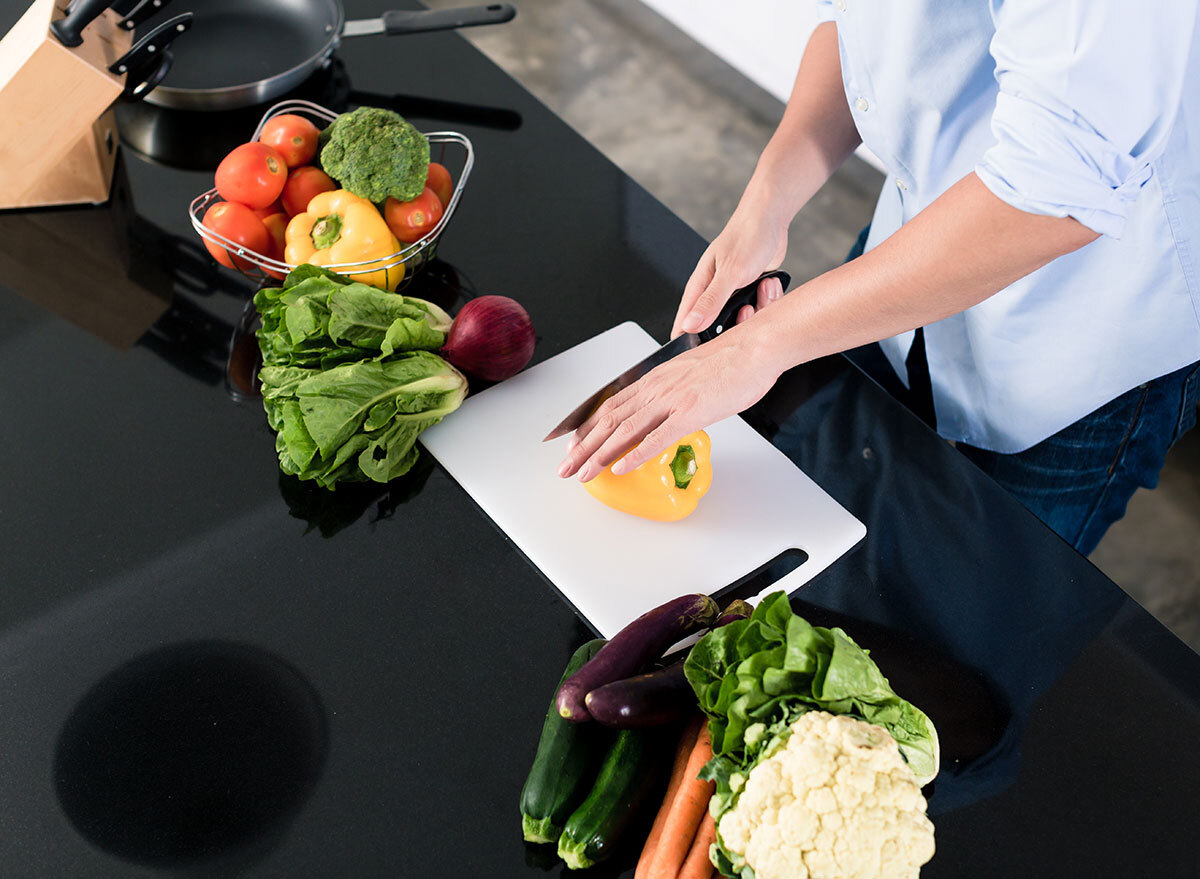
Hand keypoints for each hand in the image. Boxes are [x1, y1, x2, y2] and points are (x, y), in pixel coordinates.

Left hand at [556, 324, 781, 482]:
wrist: (756, 347)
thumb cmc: (732, 360)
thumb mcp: (691, 373)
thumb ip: (673, 391)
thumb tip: (667, 407)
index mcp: (655, 378)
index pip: (611, 404)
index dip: (588, 426)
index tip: (572, 444)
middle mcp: (656, 388)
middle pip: (608, 420)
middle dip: (582, 447)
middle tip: (565, 468)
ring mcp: (671, 400)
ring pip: (624, 430)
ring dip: (599, 455)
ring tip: (582, 473)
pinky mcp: (690, 412)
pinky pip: (657, 438)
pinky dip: (635, 455)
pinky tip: (620, 467)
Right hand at [673, 200, 788, 336]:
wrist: (771, 220)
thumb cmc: (747, 237)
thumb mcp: (729, 273)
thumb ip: (710, 301)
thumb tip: (690, 324)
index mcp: (701, 285)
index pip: (685, 320)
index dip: (686, 340)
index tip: (690, 358)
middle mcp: (714, 291)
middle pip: (715, 325)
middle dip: (732, 327)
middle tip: (743, 317)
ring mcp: (732, 293)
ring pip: (739, 320)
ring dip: (754, 311)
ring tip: (761, 291)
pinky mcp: (749, 292)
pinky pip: (756, 311)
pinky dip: (765, 304)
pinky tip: (768, 289)